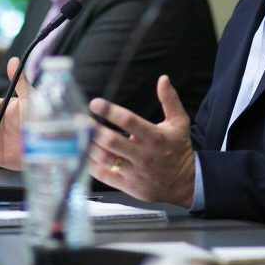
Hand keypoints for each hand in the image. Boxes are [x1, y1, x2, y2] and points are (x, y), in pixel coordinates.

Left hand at [89, 75, 195, 207]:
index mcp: (155, 137)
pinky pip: (105, 175)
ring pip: (106, 159)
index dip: (110, 111)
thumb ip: (170, 100)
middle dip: (94, 130)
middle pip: (113, 142)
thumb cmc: (178, 149)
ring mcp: (135, 172)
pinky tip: (83, 153)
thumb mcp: (180, 123)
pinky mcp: (128, 186)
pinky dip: (91, 164)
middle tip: (80, 120)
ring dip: (89, 146)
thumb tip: (163, 79)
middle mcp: (144, 155)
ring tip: (78, 134)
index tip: (95, 103)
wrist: (186, 183)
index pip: (129, 121)